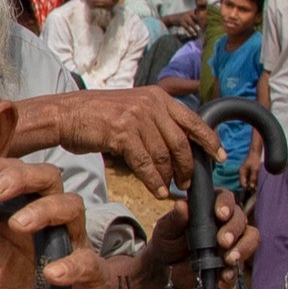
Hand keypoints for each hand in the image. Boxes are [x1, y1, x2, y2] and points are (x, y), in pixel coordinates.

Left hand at [0, 159, 119, 288]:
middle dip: (20, 176)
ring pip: (73, 207)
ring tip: (19, 223)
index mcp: (20, 226)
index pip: (12, 180)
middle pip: (46, 179)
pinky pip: (88, 262)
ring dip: (45, 210)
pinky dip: (71, 263)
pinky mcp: (93, 278)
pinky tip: (51, 274)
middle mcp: (49, 229)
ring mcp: (74, 249)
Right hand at [4, 85, 214, 187]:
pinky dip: (154, 181)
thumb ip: (155, 121)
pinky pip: (146, 164)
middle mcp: (151, 105)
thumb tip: (176, 147)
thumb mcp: (133, 108)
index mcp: (158, 97)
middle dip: (188, 166)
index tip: (221, 157)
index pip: (193, 120)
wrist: (66, 114)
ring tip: (171, 189)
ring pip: (164, 156)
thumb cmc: (97, 116)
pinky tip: (157, 191)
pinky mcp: (122, 134)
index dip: (210, 140)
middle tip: (189, 182)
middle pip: (181, 142)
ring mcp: (137, 118)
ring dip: (170, 177)